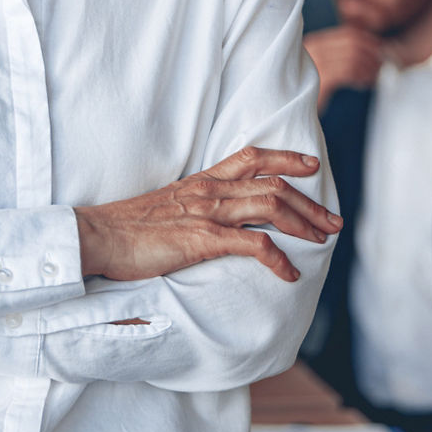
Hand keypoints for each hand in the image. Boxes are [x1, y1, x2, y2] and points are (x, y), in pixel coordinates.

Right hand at [74, 146, 340, 282]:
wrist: (98, 235)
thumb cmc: (125, 228)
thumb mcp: (164, 207)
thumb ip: (190, 208)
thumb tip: (207, 220)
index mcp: (200, 181)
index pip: (250, 158)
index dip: (285, 158)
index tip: (310, 165)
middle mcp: (208, 190)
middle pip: (272, 184)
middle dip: (309, 202)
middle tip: (333, 220)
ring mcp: (207, 213)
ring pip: (271, 206)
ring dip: (304, 223)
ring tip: (323, 240)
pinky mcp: (202, 239)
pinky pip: (253, 245)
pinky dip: (278, 258)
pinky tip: (289, 274)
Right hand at [303, 26, 382, 108]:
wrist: (291, 107)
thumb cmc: (307, 89)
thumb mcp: (320, 67)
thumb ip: (337, 56)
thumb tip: (367, 53)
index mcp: (316, 42)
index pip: (348, 33)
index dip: (369, 40)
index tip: (381, 50)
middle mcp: (315, 48)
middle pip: (353, 44)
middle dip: (372, 55)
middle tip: (382, 66)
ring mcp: (316, 62)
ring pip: (353, 58)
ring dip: (368, 68)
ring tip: (372, 78)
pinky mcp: (321, 77)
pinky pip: (348, 72)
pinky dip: (360, 77)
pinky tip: (362, 84)